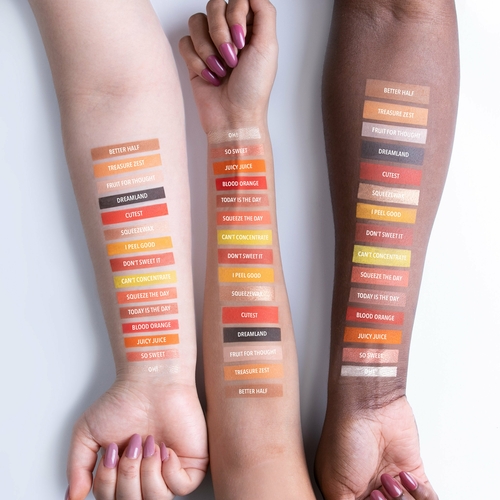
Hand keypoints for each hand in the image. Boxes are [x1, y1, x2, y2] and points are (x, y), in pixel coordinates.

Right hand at [66, 379, 207, 498]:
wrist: (151, 381)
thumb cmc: (123, 401)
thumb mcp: (87, 434)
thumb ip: (78, 468)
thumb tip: (74, 498)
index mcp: (122, 474)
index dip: (107, 480)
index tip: (112, 449)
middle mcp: (145, 476)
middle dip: (127, 474)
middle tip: (132, 443)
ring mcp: (169, 472)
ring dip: (146, 471)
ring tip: (148, 442)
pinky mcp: (192, 465)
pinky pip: (181, 488)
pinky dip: (169, 470)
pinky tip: (165, 449)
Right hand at [179, 0, 277, 131]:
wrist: (233, 118)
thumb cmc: (252, 89)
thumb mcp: (268, 46)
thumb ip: (264, 11)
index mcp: (250, 27)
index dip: (235, 16)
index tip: (243, 41)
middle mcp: (230, 32)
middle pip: (214, 6)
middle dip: (220, 34)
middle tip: (232, 59)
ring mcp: (210, 44)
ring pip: (196, 22)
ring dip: (208, 50)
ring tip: (220, 71)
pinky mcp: (194, 58)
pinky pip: (185, 42)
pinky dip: (197, 62)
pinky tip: (209, 77)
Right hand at [315, 396, 436, 499]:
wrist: (368, 406)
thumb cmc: (345, 434)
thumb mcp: (335, 484)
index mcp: (347, 495)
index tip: (368, 498)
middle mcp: (370, 491)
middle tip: (376, 491)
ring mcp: (392, 483)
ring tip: (388, 481)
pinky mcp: (413, 474)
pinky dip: (420, 494)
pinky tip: (404, 476)